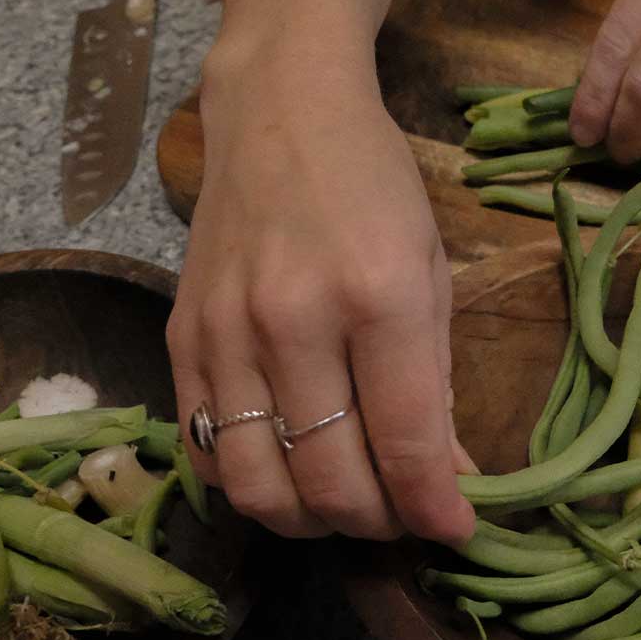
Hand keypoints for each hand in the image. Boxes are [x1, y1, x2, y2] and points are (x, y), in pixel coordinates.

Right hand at [167, 32, 475, 543]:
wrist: (280, 110)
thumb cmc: (374, 182)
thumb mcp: (431, 269)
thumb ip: (437, 380)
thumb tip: (448, 478)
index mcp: (377, 296)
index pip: (406, 443)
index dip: (437, 508)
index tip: (459, 530)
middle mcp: (294, 320)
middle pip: (330, 482)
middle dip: (380, 523)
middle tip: (405, 513)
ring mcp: (226, 332)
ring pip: (259, 488)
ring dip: (312, 521)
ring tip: (347, 501)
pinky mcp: (181, 338)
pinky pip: (207, 452)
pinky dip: (252, 485)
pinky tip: (288, 468)